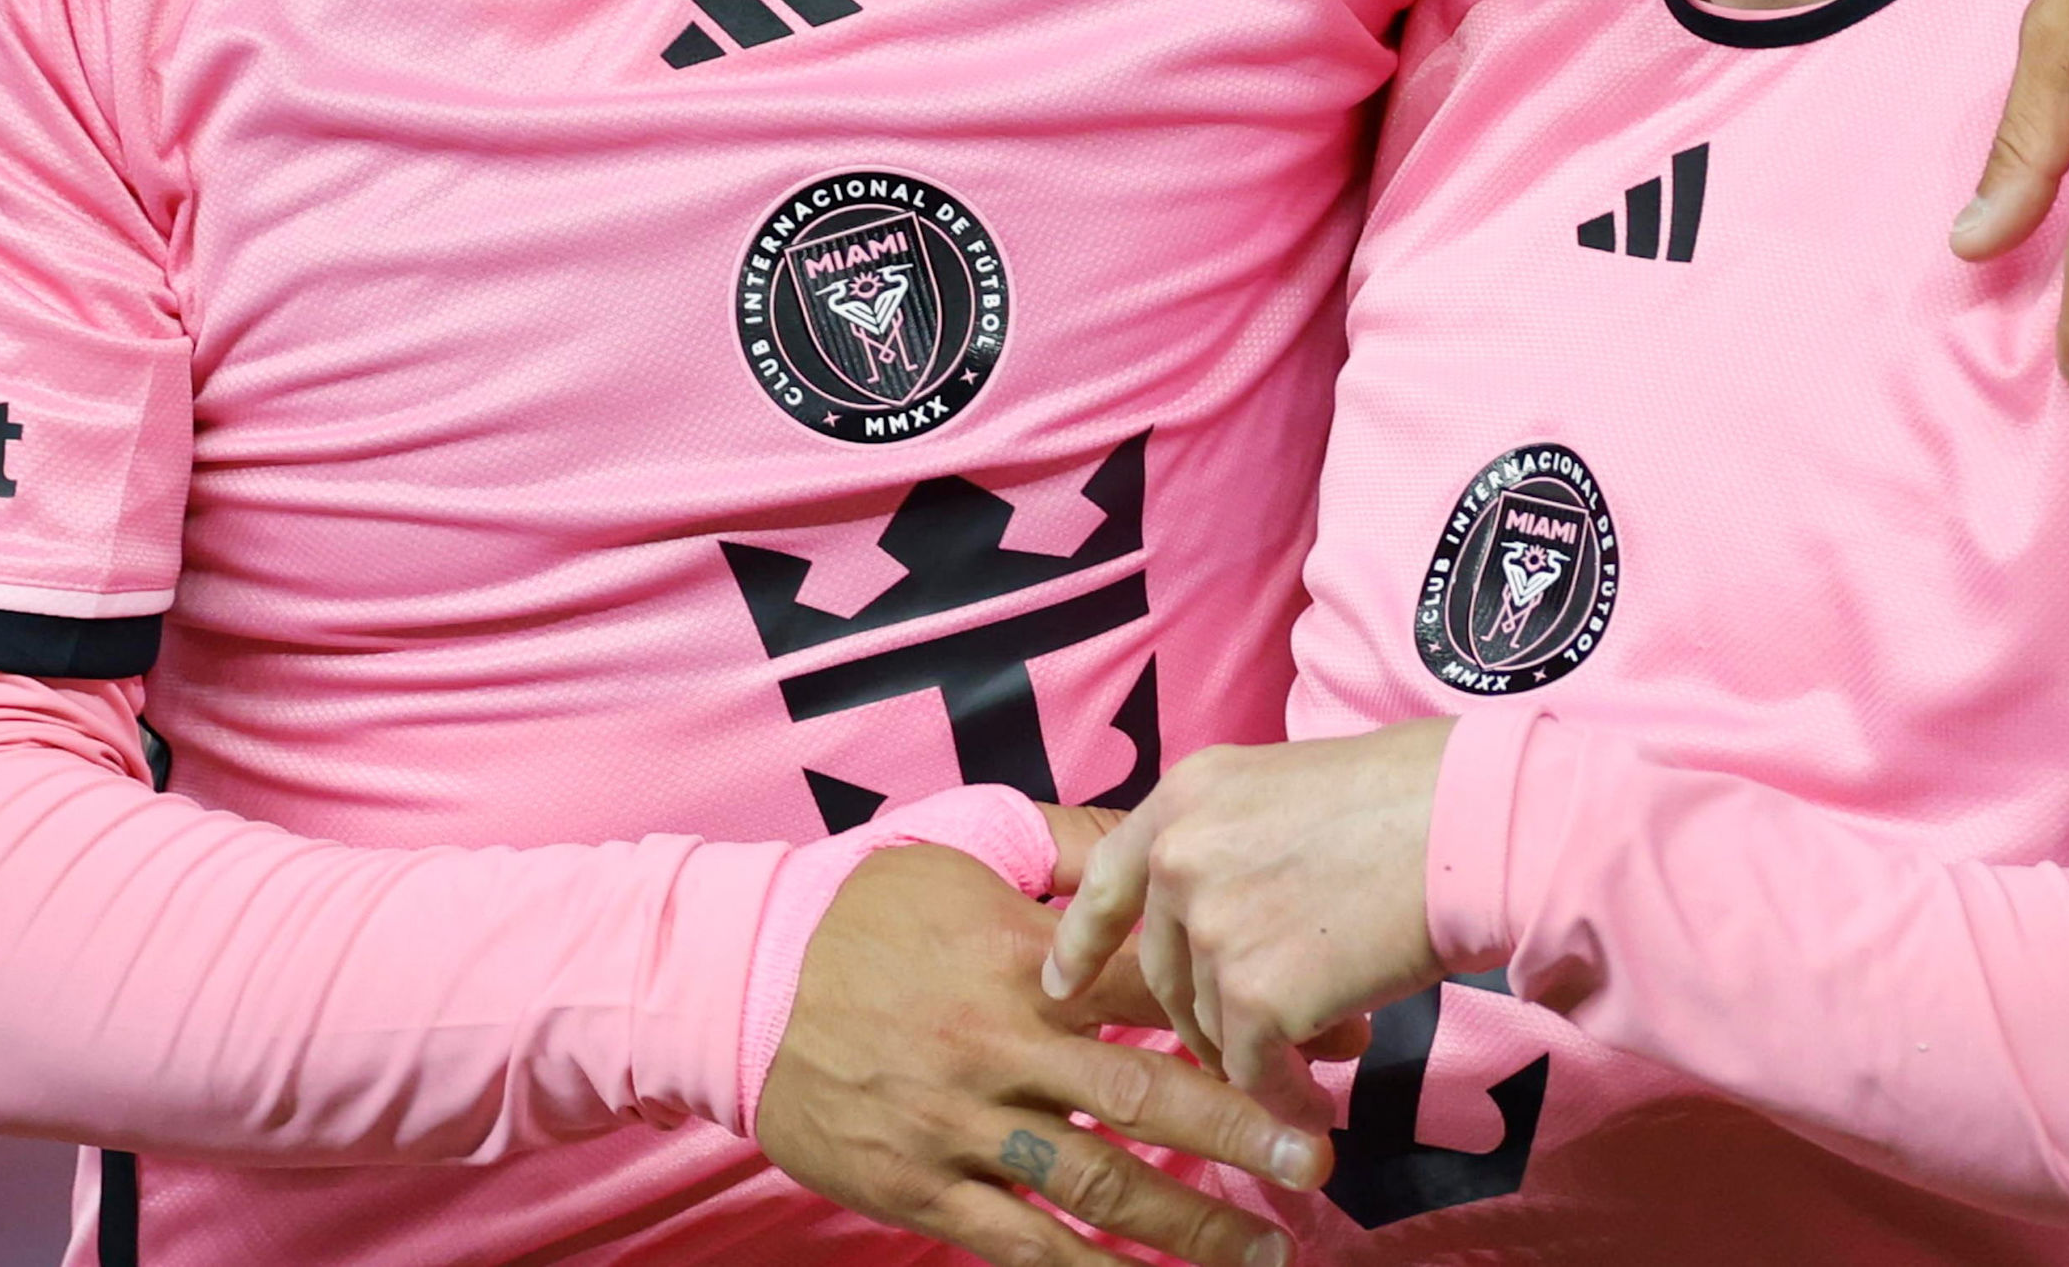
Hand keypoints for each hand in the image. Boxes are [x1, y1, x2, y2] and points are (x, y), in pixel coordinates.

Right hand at [753, 841, 1324, 1266]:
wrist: (736, 983)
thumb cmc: (862, 910)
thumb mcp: (964, 848)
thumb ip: (1069, 847)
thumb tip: (1159, 842)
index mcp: (1022, 959)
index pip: (1157, 987)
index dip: (1248, 1011)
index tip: (1332, 1037)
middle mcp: (1002, 1046)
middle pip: (1147, 1093)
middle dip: (1244, 1129)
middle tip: (1319, 1159)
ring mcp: (962, 1125)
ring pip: (1098, 1183)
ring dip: (1191, 1223)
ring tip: (1267, 1248)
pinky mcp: (922, 1188)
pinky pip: (1022, 1243)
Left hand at [1041, 725, 1451, 1113]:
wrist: (1471, 825)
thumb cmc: (1411, 795)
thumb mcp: (1288, 785)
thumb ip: (1237, 841)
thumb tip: (1233, 906)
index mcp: (1186, 797)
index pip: (1104, 880)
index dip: (1080, 942)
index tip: (1060, 983)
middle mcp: (1181, 857)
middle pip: (1165, 968)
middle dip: (1206, 1012)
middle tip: (1257, 1032)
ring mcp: (1213, 928)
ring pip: (1211, 1023)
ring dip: (1257, 1052)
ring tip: (1316, 1052)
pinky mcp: (1256, 995)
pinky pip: (1253, 1071)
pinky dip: (1284, 1096)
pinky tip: (1316, 1104)